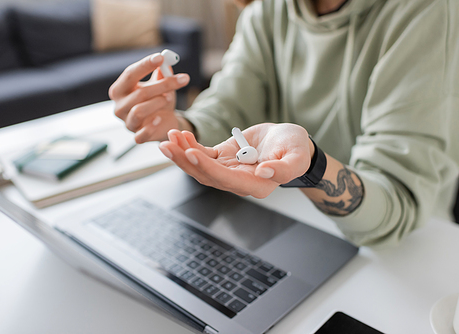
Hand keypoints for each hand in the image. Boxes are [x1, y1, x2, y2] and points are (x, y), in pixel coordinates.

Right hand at [109, 53, 190, 142]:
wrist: (163, 122)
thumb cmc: (158, 100)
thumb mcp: (160, 84)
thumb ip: (162, 72)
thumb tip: (168, 58)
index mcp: (120, 89)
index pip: (129, 74)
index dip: (145, 65)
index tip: (161, 57)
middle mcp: (119, 106)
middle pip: (139, 93)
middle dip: (163, 85)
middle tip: (183, 79)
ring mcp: (127, 122)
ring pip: (139, 111)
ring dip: (158, 102)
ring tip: (169, 98)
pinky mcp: (137, 136)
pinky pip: (141, 134)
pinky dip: (151, 126)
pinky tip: (159, 119)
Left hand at [158, 123, 313, 197]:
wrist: (290, 141)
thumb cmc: (296, 149)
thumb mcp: (297, 157)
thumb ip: (284, 169)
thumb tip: (264, 173)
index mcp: (255, 185)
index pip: (225, 178)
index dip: (206, 167)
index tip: (190, 152)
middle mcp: (237, 181)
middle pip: (205, 174)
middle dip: (184, 160)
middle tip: (167, 144)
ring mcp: (227, 170)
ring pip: (199, 166)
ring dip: (181, 153)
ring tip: (168, 137)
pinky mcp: (222, 158)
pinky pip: (202, 154)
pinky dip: (189, 145)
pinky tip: (179, 134)